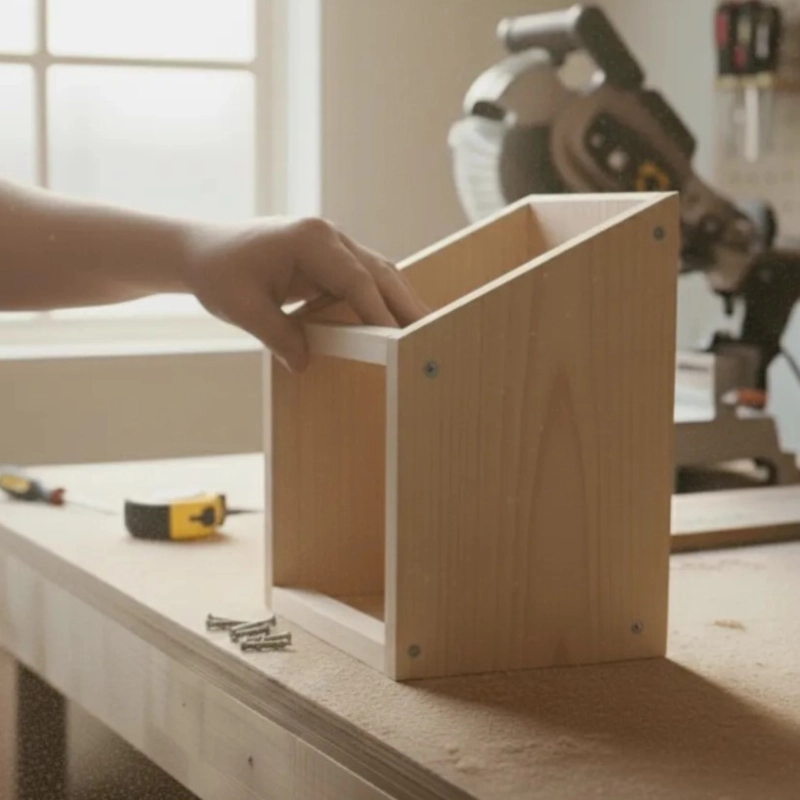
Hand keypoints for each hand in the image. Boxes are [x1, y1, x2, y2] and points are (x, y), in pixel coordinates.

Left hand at [184, 216, 428, 371]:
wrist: (202, 251)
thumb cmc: (218, 272)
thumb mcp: (242, 308)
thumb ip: (278, 336)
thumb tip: (306, 364)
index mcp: (309, 238)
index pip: (356, 278)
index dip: (379, 311)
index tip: (397, 340)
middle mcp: (329, 236)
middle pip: (380, 272)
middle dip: (405, 305)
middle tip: (430, 336)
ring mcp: (333, 245)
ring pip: (379, 274)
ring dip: (399, 303)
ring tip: (421, 334)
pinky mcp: (331, 260)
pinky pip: (364, 281)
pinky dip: (381, 302)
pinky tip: (393, 326)